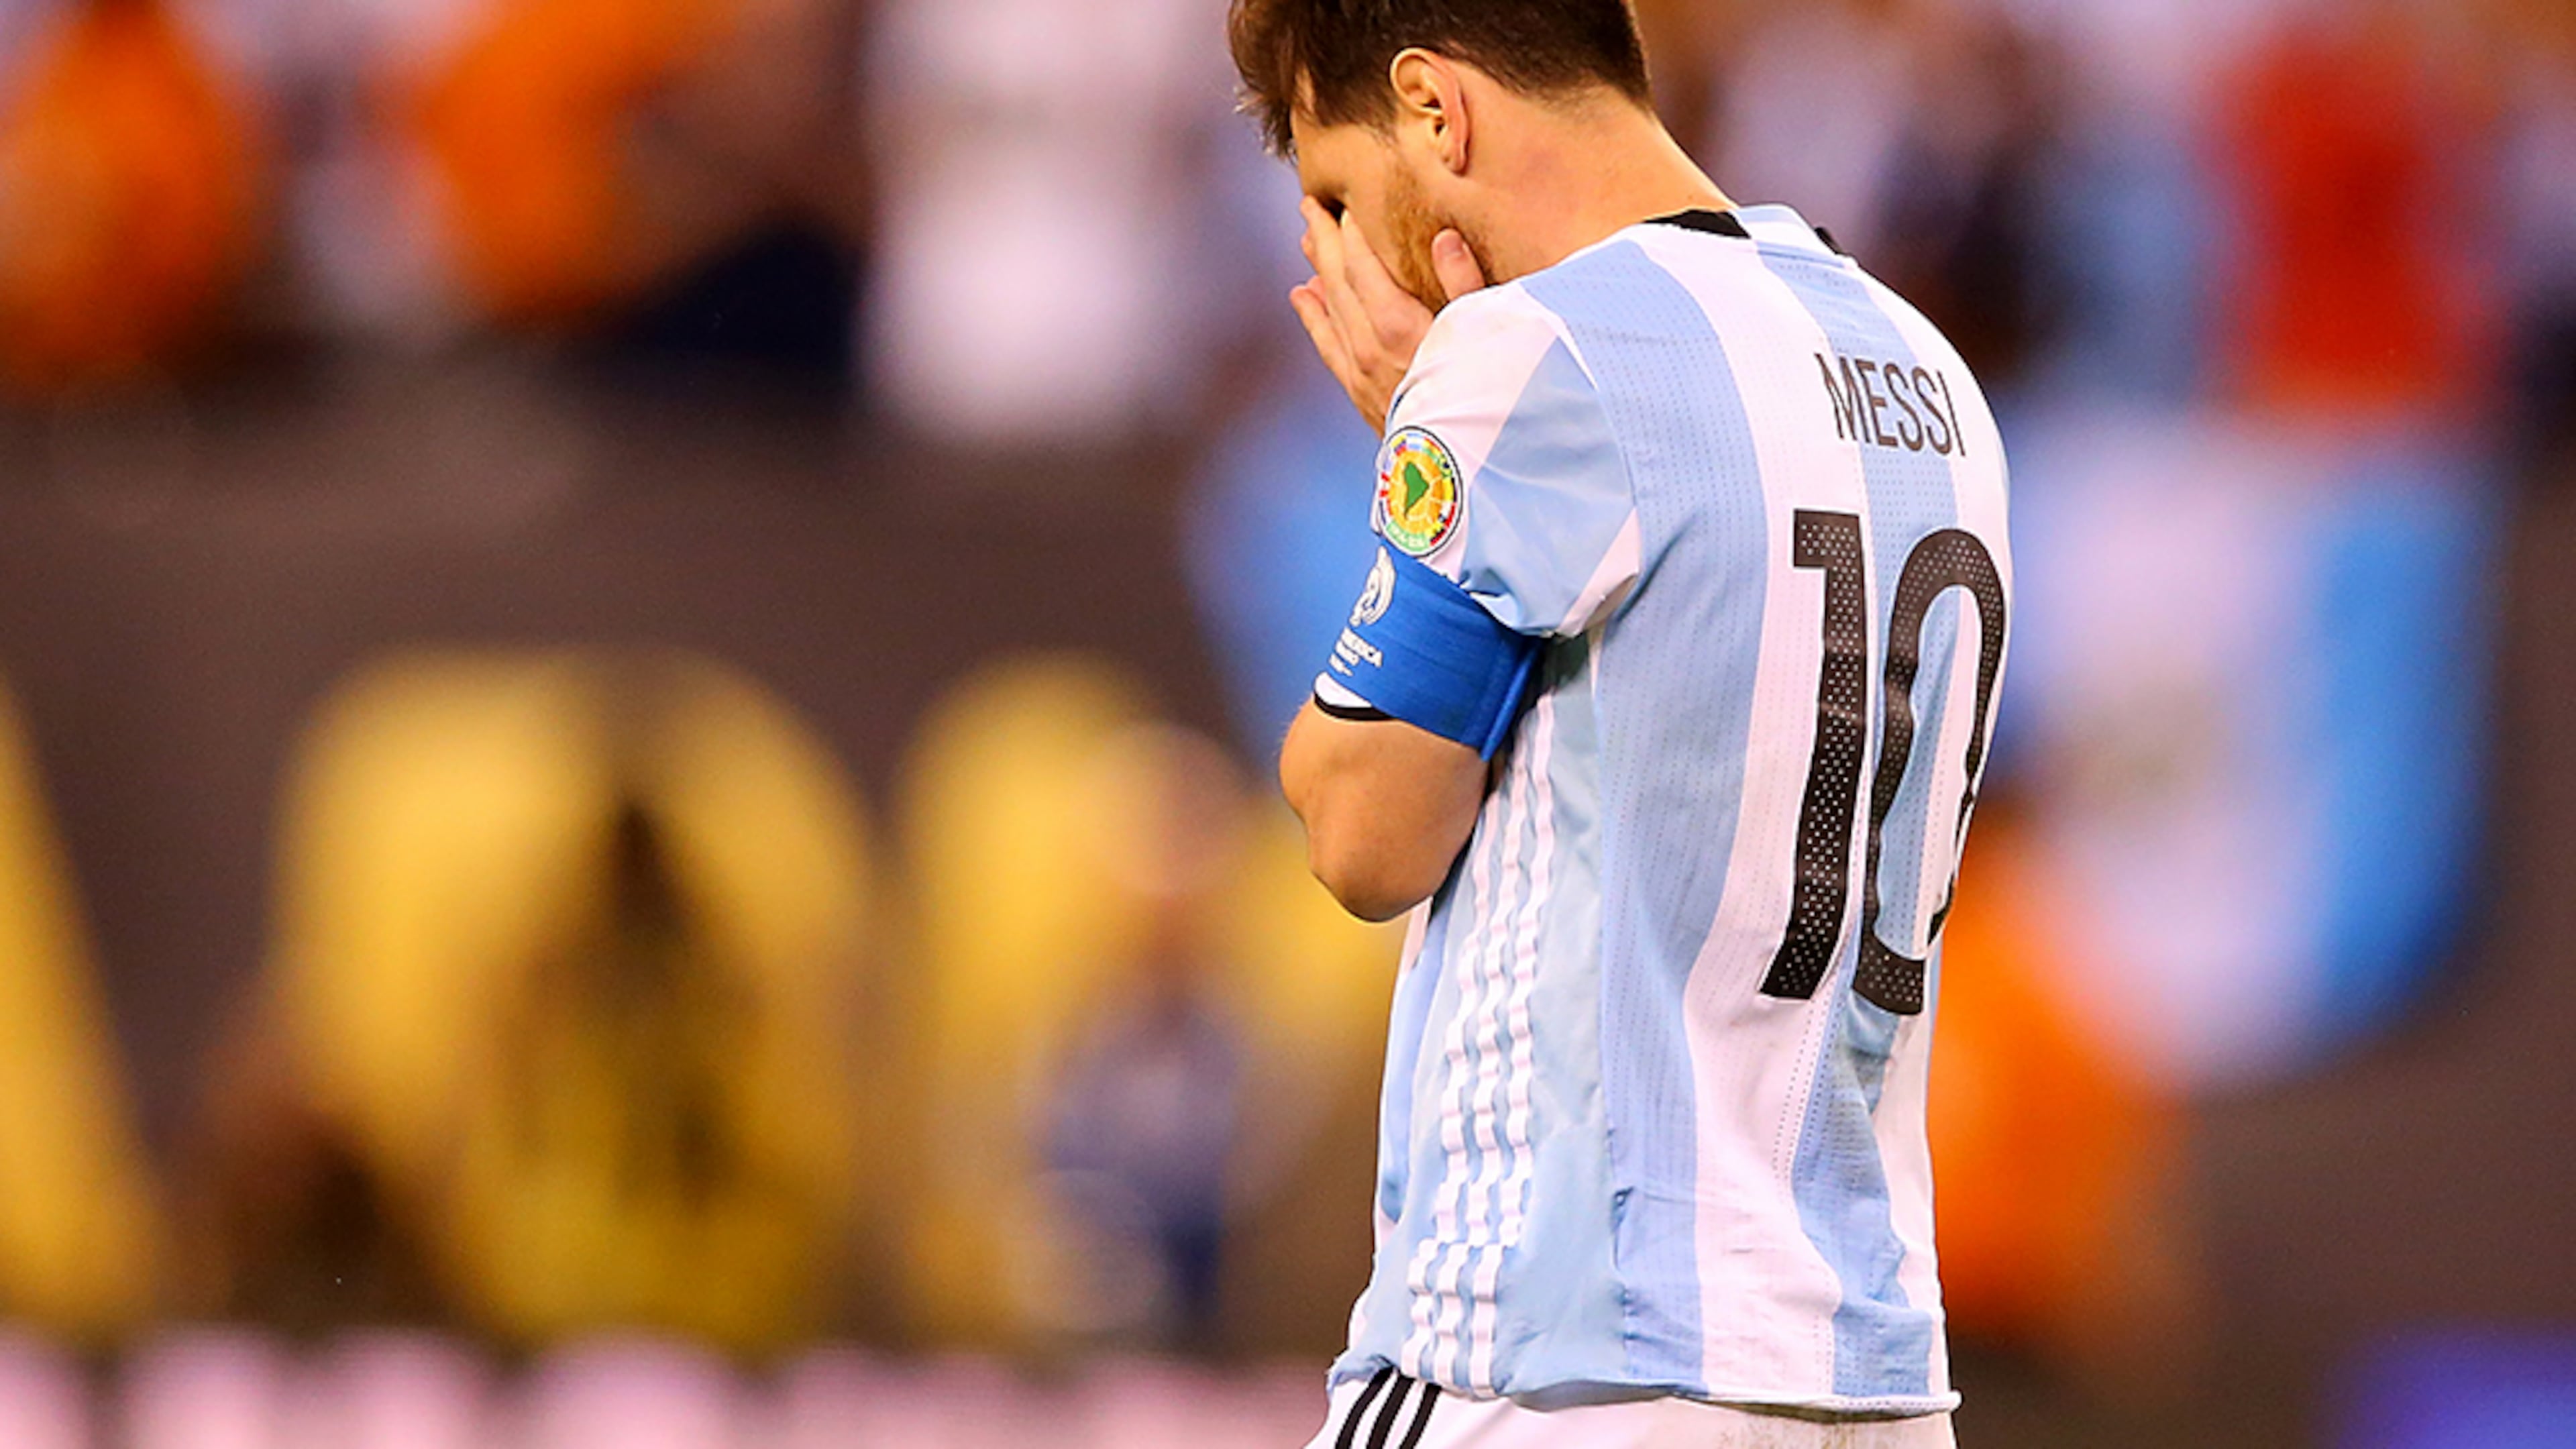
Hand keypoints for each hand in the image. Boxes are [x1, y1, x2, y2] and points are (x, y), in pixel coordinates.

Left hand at [1289, 199, 1487, 433]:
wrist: (1455, 469)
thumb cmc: (1481, 398)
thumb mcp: (1485, 339)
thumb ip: (1465, 286)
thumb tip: (1443, 238)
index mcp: (1398, 326)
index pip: (1363, 264)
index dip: (1352, 231)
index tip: (1347, 202)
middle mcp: (1368, 346)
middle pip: (1337, 280)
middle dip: (1324, 240)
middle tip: (1310, 204)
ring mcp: (1358, 371)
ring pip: (1328, 308)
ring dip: (1316, 269)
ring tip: (1306, 238)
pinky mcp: (1358, 392)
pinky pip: (1326, 344)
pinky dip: (1312, 315)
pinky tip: (1302, 295)